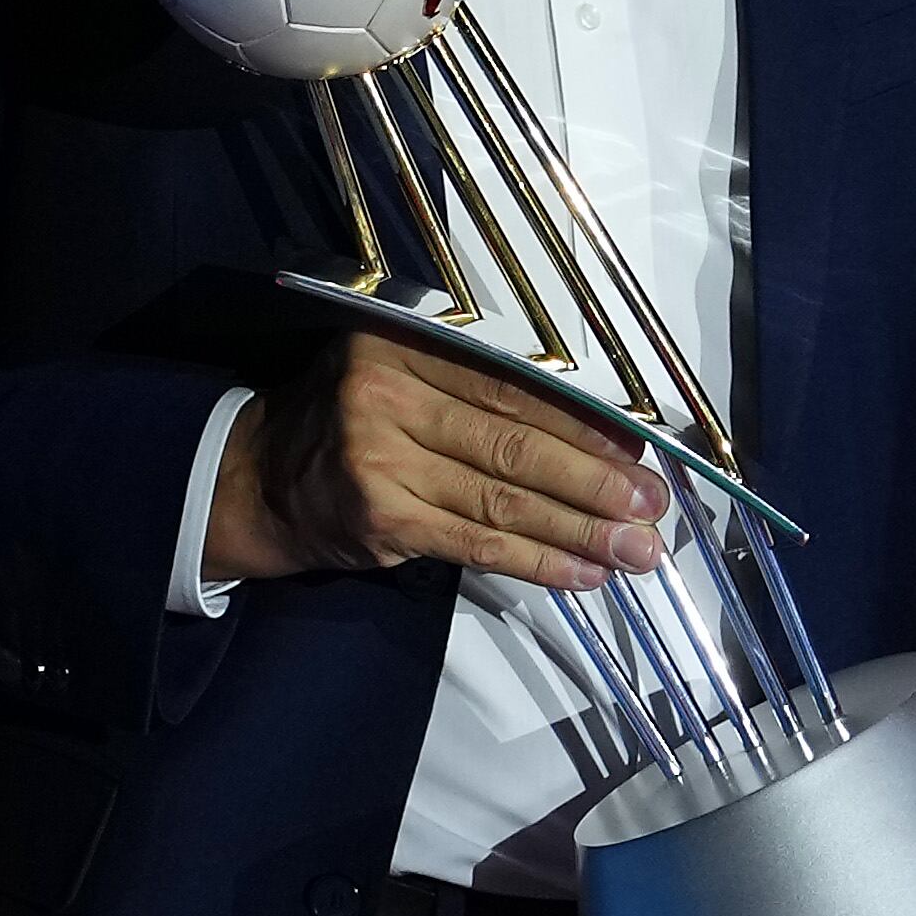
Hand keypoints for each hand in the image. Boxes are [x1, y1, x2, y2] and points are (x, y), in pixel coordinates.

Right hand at [205, 329, 669, 591]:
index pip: (513, 383)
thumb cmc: (351, 419)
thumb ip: (477, 385)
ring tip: (638, 550)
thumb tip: (596, 426)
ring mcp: (381, 461)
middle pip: (515, 442)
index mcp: (405, 343)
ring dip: (581, 529)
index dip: (583, 419)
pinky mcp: (383, 521)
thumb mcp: (399, 372)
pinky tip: (584, 573)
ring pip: (503, 501)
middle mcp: (389, 395)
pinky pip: (477, 545)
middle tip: (655, 505)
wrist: (260, 479)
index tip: (642, 447)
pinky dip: (537, 561)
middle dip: (596, 480)